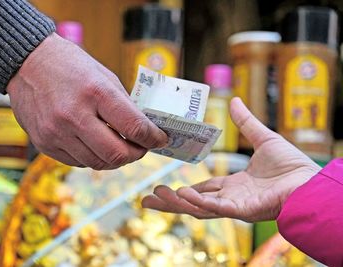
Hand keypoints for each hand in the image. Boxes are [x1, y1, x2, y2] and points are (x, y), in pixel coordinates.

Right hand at [7, 33, 166, 168]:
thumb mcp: (104, 77)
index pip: (134, 127)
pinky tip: (96, 145)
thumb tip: (144, 130)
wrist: (27, 63)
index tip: (161, 139)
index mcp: (96, 93)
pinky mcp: (44, 143)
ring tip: (120, 147)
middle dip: (136, 155)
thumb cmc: (71, 66)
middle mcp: (74, 116)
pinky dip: (93, 158)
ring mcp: (56, 133)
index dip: (154, 138)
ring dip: (115, 159)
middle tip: (141, 148)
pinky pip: (78, 162)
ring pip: (98, 163)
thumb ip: (124, 106)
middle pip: (117, 155)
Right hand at [142, 97, 320, 221]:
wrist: (311, 180)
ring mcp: (236, 206)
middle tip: (147, 200)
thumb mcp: (263, 137)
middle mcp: (232, 199)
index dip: (186, 189)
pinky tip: (182, 195)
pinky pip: (216, 209)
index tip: (167, 186)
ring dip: (176, 204)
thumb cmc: (293, 165)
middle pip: (193, 203)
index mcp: (235, 186)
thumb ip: (245, 122)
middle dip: (170, 203)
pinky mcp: (243, 211)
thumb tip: (234, 101)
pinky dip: (198, 203)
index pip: (204, 190)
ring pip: (198, 209)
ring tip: (153, 197)